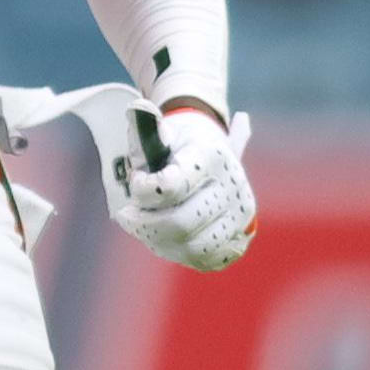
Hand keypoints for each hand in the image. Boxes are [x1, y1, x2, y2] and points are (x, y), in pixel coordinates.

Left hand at [107, 102, 256, 271]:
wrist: (209, 153)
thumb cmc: (174, 145)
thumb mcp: (158, 132)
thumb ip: (146, 129)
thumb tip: (139, 109)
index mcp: (211, 156)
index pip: (168, 188)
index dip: (142, 190)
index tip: (137, 181)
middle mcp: (234, 185)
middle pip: (178, 223)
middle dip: (144, 222)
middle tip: (129, 214)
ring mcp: (241, 214)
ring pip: (191, 247)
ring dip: (159, 240)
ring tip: (147, 225)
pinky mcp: (241, 237)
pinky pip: (205, 259)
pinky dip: (179, 252)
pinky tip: (166, 236)